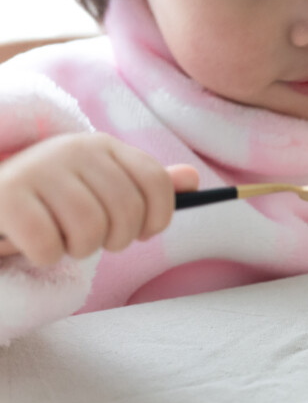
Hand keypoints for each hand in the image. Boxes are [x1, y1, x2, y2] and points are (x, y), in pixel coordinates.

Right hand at [0, 133, 198, 264]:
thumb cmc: (53, 202)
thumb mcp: (101, 188)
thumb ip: (144, 186)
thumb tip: (193, 178)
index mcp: (103, 146)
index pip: (156, 181)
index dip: (159, 217)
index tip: (143, 233)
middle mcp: (74, 148)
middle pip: (127, 210)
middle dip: (117, 239)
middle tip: (94, 240)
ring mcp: (39, 168)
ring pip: (90, 230)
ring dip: (79, 249)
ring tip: (64, 240)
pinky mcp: (7, 195)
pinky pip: (48, 245)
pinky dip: (46, 256)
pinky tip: (35, 245)